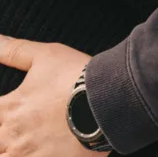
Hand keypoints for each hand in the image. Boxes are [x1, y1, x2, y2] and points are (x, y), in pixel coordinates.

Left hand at [0, 36, 99, 156]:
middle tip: (15, 128)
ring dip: (8, 151)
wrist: (108, 100)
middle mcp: (14, 135)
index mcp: (11, 107)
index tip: (6, 110)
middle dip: (2, 134)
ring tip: (21, 144)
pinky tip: (38, 152)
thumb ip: (14, 50)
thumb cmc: (76, 76)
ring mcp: (29, 156)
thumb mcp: (45, 56)